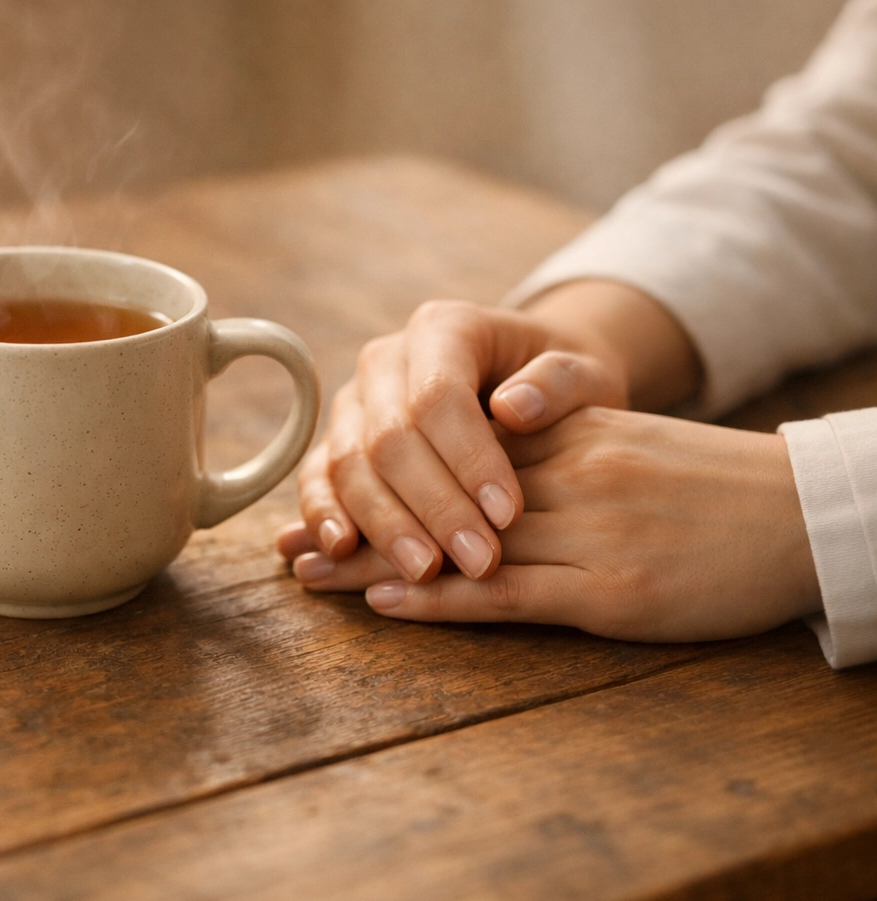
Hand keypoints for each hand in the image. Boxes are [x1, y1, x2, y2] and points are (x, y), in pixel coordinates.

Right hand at [280, 297, 628, 585]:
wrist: (529, 390)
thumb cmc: (560, 387)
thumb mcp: (583, 373)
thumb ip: (559, 384)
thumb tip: (515, 409)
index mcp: (443, 328)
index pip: (440, 395)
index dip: (470, 459)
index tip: (510, 515)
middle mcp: (385, 360)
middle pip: (389, 436)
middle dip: (433, 506)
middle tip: (479, 560)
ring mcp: (354, 403)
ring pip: (347, 464)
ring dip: (384, 524)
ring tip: (426, 572)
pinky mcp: (336, 444)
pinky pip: (317, 480)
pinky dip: (323, 516)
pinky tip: (341, 551)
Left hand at [282, 407, 820, 642]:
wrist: (802, 516)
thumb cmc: (709, 488)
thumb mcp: (622, 445)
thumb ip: (548, 448)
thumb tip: (474, 462)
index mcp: (565, 436)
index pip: (448, 451)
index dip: (376, 474)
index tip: (316, 489)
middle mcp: (565, 476)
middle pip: (437, 495)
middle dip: (357, 518)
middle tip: (286, 540)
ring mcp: (586, 534)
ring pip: (457, 547)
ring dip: (375, 561)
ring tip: (309, 575)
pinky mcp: (610, 593)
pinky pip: (509, 595)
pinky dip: (442, 599)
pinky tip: (388, 600)